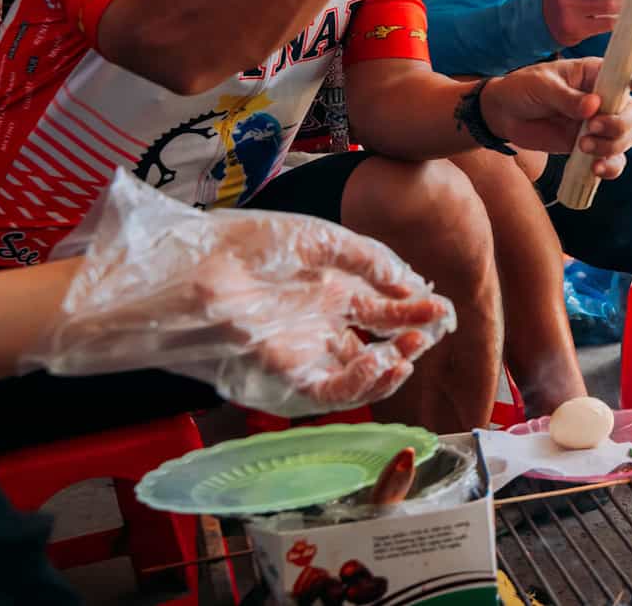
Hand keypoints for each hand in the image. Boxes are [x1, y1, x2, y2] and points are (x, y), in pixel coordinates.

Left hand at [32, 174, 454, 417]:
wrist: (189, 271)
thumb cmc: (243, 245)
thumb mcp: (317, 240)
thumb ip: (367, 258)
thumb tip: (411, 280)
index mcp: (326, 290)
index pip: (382, 307)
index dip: (414, 308)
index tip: (441, 305)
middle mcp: (319, 325)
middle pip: (377, 341)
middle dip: (411, 335)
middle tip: (437, 327)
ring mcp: (303, 352)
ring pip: (358, 373)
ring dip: (392, 365)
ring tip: (413, 348)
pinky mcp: (284, 376)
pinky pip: (331, 392)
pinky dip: (361, 385)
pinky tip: (382, 363)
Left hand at [480, 60, 631, 176]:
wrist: (503, 115)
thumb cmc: (523, 89)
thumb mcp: (542, 86)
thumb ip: (566, 97)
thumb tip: (593, 106)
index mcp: (596, 75)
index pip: (628, 75)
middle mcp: (605, 99)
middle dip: (619, 124)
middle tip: (590, 128)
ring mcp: (600, 125)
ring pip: (628, 137)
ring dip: (612, 146)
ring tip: (582, 146)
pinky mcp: (591, 147)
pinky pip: (614, 160)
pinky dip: (611, 167)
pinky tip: (595, 169)